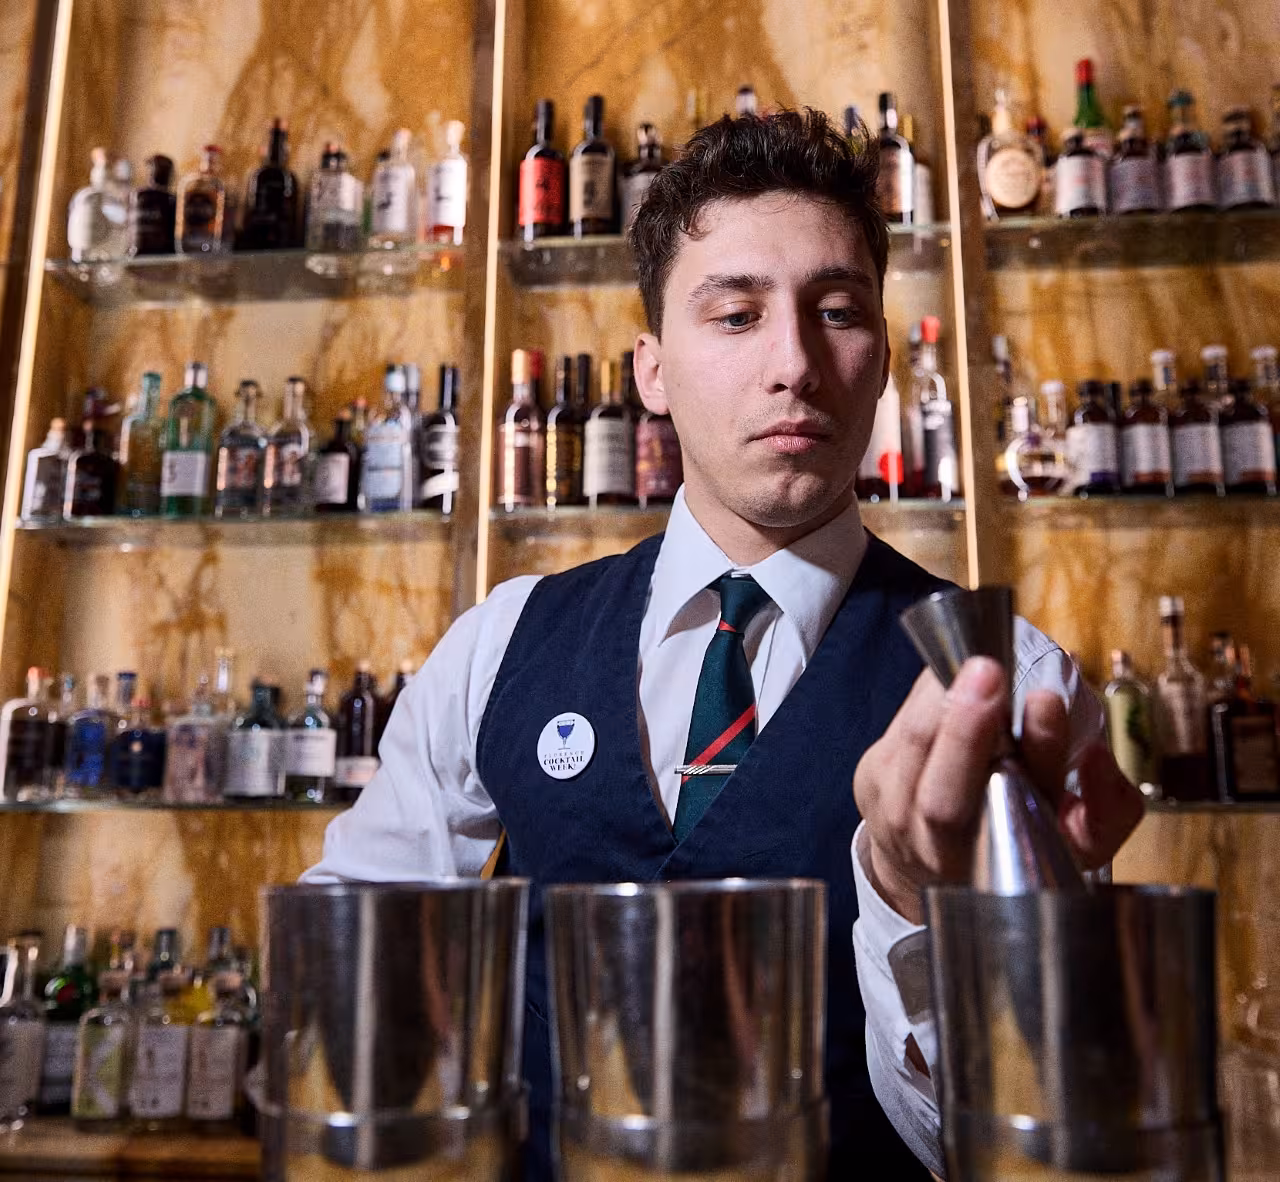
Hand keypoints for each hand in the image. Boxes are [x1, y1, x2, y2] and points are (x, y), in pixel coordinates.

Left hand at [853, 657, 1144, 923]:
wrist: (926, 863)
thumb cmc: (1014, 841)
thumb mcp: (1076, 844)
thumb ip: (1107, 807)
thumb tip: (1096, 755)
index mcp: (1001, 869)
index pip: (1018, 817)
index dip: (1039, 756)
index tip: (1046, 701)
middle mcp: (938, 850)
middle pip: (943, 798)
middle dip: (966, 730)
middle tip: (988, 671)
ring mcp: (895, 817)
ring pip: (912, 749)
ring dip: (942, 698)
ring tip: (973, 663)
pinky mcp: (869, 781)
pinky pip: (897, 729)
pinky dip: (927, 695)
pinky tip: (952, 677)